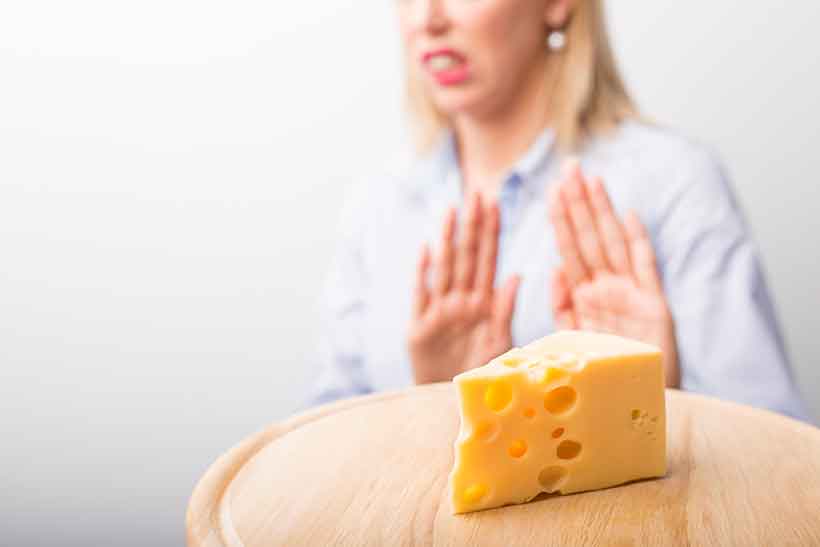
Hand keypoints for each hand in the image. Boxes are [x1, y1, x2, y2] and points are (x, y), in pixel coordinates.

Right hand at [408, 194, 520, 383]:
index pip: (488, 260)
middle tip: (474, 192)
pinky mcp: (420, 329)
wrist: (455, 405)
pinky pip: (421, 296)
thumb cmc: (483, 374)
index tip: (494, 202)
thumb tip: (518, 274)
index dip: (491, 231)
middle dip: (471, 225)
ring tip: (450, 210)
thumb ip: (506, 309)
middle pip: (466, 257)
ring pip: (444, 269)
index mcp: (484, 304)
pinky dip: (422, 273)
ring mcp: (440, 312)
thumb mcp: (501, 343)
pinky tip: (425, 249)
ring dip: (447, 240)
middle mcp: (462, 302)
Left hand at [548, 161, 679, 386]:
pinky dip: (639, 243)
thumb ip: (562, 305)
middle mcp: (608, 289)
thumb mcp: (571, 340)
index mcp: (585, 296)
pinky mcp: (655, 307)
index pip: (569, 250)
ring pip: (613, 245)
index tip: (551, 190)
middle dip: (578, 204)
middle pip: (589, 239)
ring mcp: (632, 294)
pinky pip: (645, 270)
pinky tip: (630, 215)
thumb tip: (553, 268)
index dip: (561, 220)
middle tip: (568, 168)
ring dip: (602, 213)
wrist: (636, 403)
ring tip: (591, 181)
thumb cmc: (604, 373)